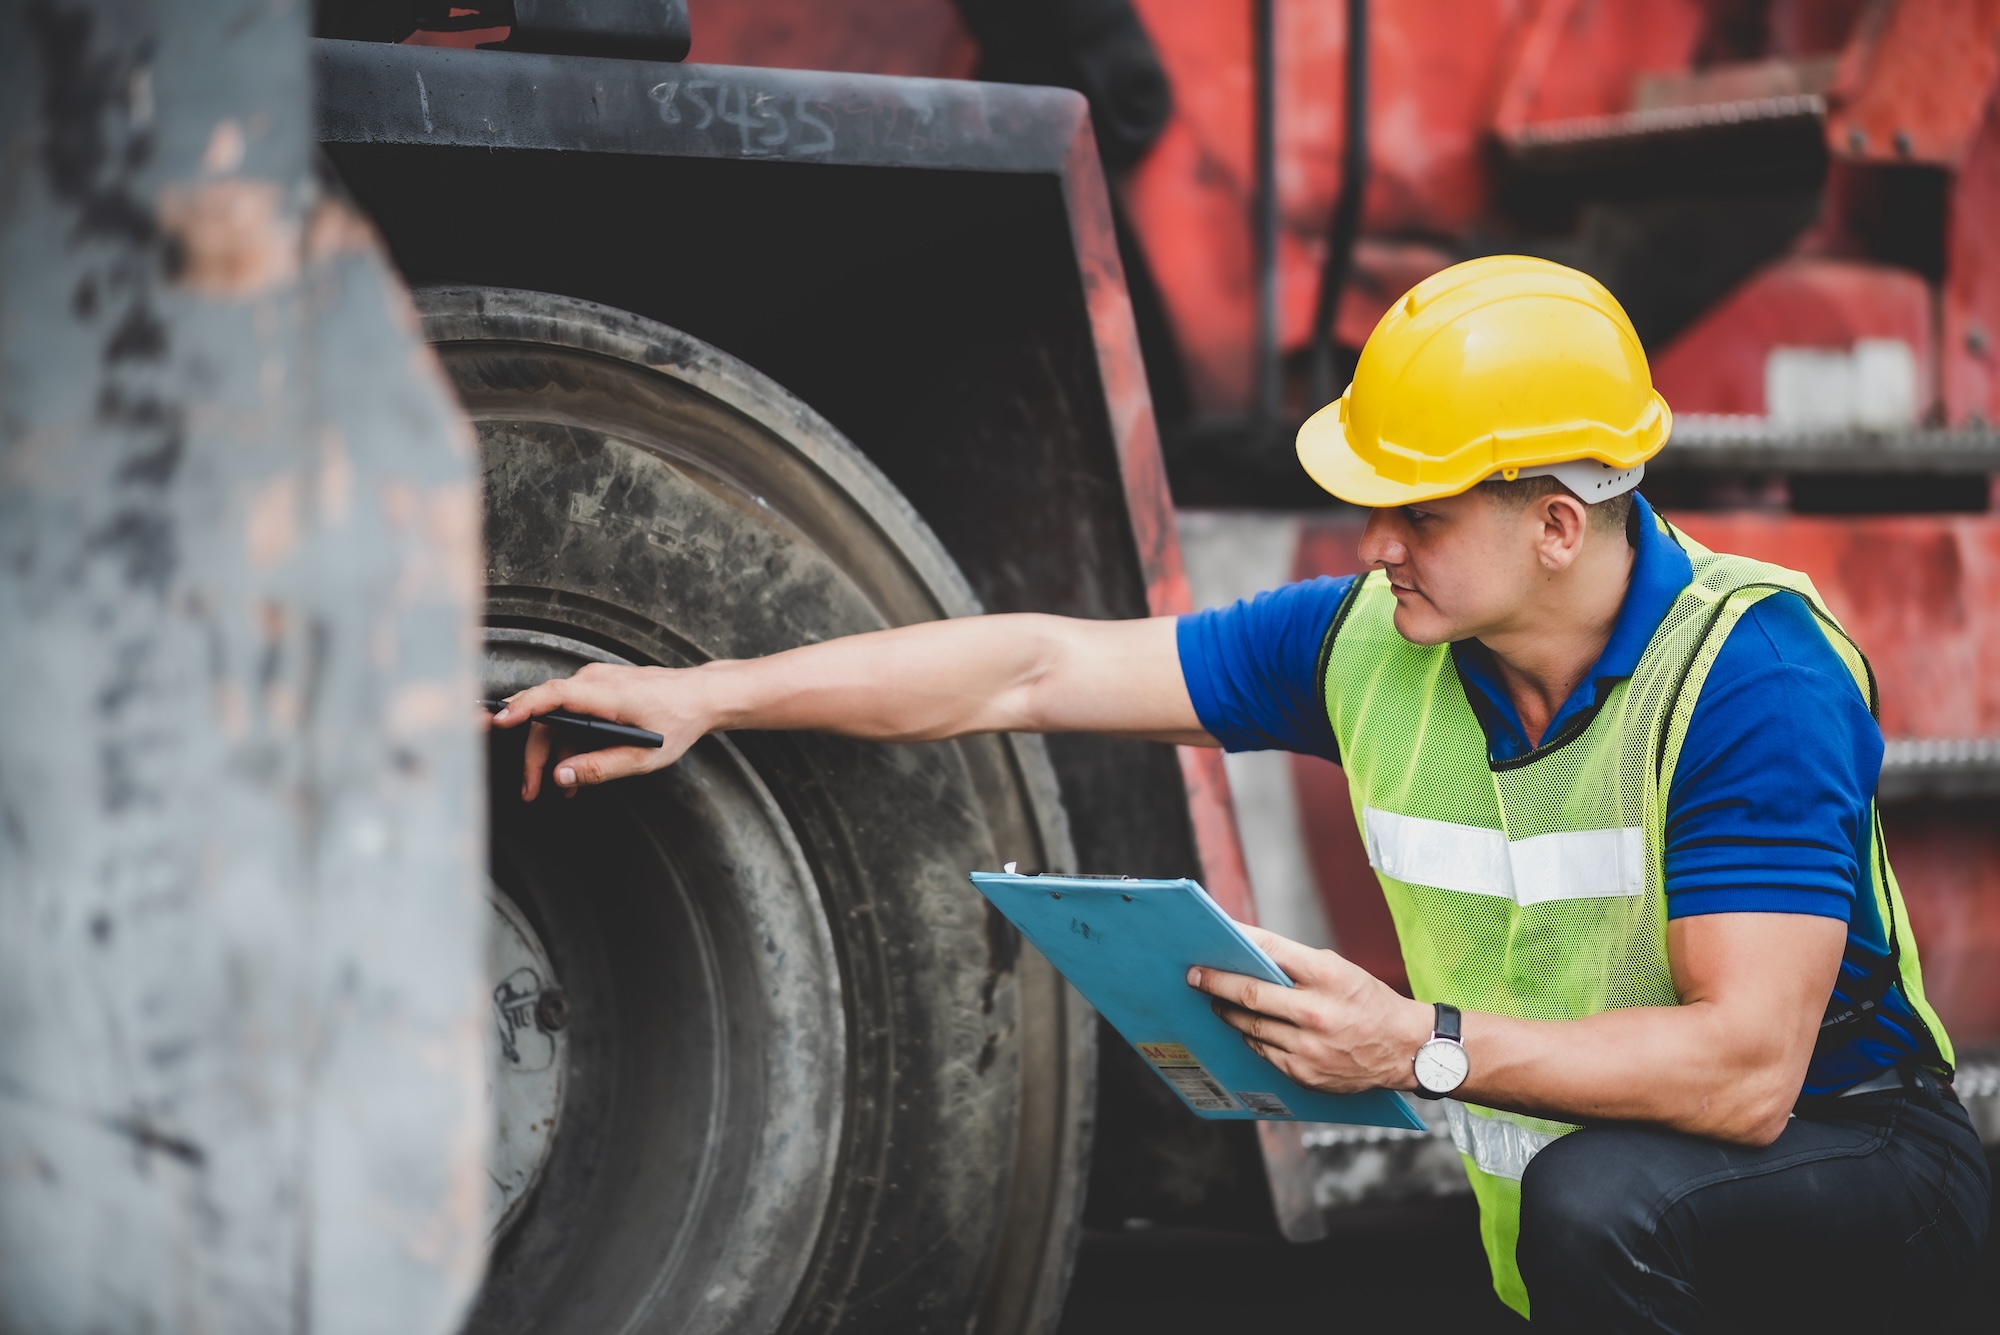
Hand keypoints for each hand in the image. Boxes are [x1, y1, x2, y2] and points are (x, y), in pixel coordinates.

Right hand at [488, 662, 713, 800]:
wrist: (701, 697)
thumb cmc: (677, 722)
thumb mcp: (642, 757)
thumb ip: (599, 768)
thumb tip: (560, 777)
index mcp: (607, 695)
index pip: (554, 696)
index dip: (523, 708)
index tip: (499, 722)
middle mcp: (596, 681)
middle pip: (548, 716)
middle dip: (534, 756)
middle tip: (530, 791)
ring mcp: (596, 682)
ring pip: (558, 718)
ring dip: (552, 753)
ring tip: (557, 789)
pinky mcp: (599, 689)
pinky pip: (572, 714)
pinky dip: (569, 742)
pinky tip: (573, 770)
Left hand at [1187, 924, 1433, 1094]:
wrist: (1405, 1048)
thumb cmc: (1369, 1002)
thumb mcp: (1339, 971)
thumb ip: (1297, 965)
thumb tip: (1249, 954)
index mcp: (1328, 976)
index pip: (1270, 949)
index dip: (1236, 942)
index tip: (1211, 940)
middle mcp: (1317, 1011)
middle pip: (1250, 994)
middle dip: (1216, 983)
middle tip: (1196, 976)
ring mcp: (1309, 1046)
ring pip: (1251, 1026)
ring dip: (1229, 1012)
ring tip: (1218, 1001)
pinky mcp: (1305, 1073)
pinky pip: (1264, 1051)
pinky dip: (1252, 1037)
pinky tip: (1247, 1027)